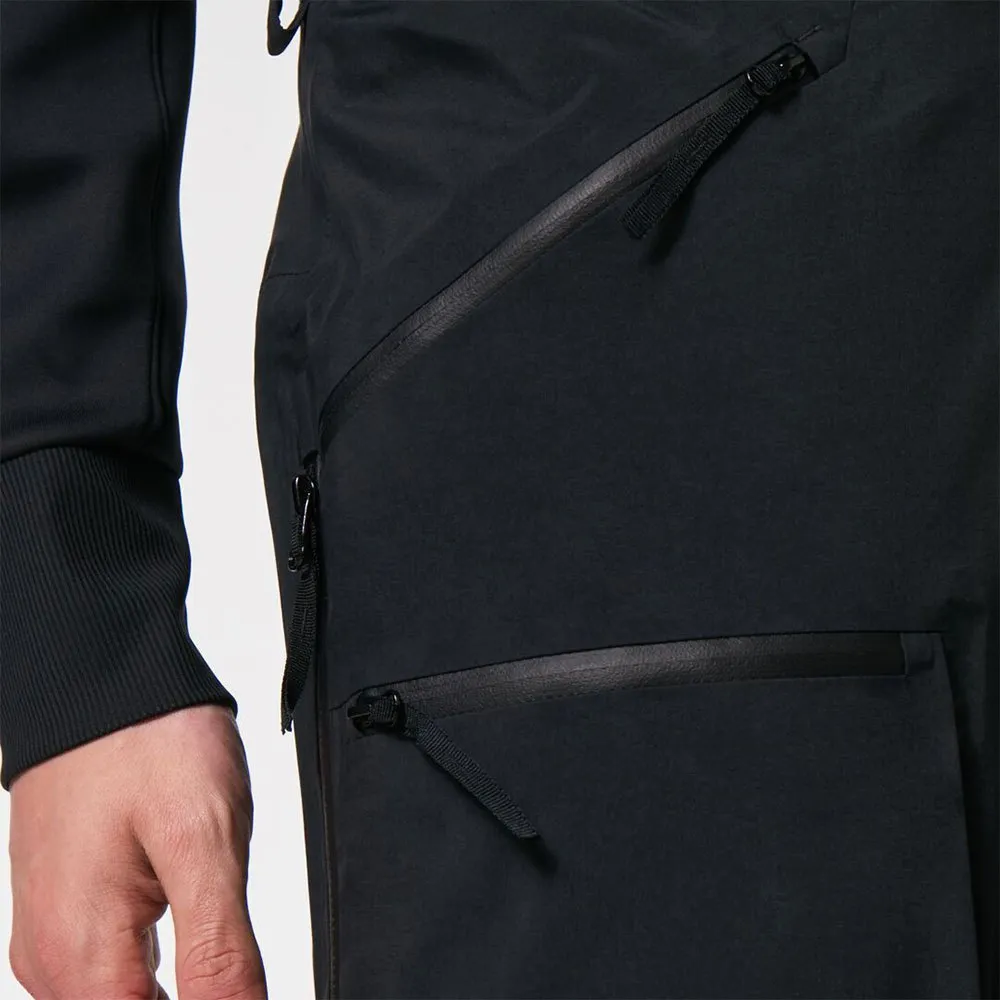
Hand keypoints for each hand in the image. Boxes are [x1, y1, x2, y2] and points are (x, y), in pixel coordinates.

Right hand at [8, 704, 266, 999]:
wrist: (105, 680)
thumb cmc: (149, 741)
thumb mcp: (203, 842)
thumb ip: (220, 950)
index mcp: (80, 957)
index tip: (240, 979)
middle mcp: (53, 958)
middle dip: (195, 998)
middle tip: (237, 963)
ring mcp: (54, 932)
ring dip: (179, 990)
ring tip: (224, 958)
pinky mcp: (67, 906)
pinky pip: (107, 969)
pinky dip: (153, 973)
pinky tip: (192, 948)